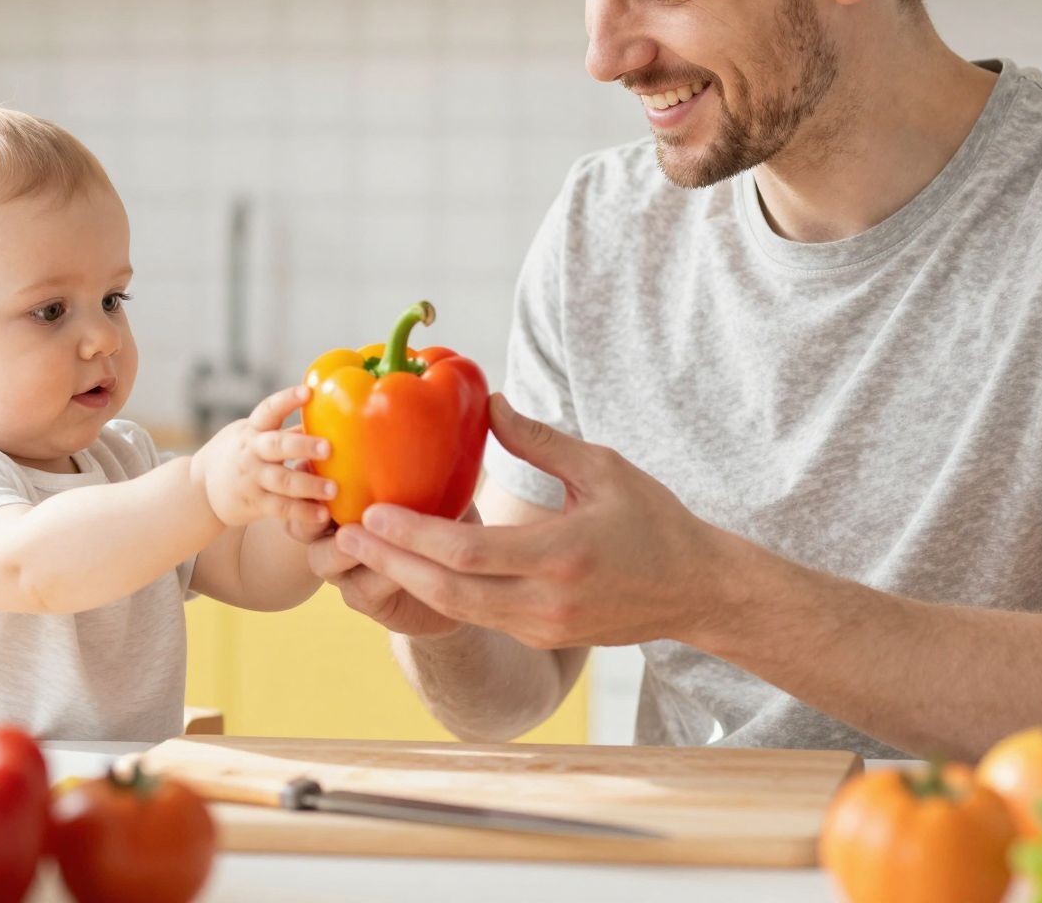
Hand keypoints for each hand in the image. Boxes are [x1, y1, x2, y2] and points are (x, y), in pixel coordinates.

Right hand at [191, 385, 336, 528]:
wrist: (200, 488)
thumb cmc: (237, 454)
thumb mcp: (254, 435)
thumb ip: (287, 431)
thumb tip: (325, 417)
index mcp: (252, 430)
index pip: (268, 410)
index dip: (287, 400)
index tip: (308, 392)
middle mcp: (250, 452)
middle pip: (277, 445)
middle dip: (303, 446)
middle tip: (329, 448)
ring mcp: (251, 479)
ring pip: (282, 480)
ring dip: (309, 485)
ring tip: (334, 489)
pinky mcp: (253, 503)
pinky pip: (280, 508)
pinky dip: (302, 511)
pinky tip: (322, 513)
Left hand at [331, 394, 734, 649]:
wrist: (695, 590)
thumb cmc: (653, 520)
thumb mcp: (602, 468)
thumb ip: (540, 440)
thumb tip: (489, 404)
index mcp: (563, 555)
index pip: (469, 553)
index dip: (413, 535)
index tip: (372, 511)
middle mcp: (547, 601)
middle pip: (448, 592)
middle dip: (391, 563)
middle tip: (346, 535)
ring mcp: (543, 627)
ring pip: (457, 610)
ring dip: (407, 580)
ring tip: (366, 549)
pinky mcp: (541, 637)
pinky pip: (478, 615)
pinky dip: (440, 591)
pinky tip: (413, 565)